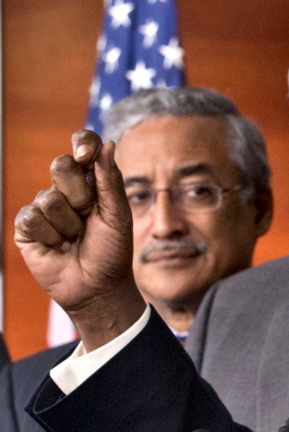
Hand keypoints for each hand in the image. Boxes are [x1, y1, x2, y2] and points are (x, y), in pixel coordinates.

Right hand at [14, 130, 145, 348]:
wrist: (98, 286)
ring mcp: (44, 207)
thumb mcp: (118, 215)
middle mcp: (66, 189)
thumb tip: (107, 144)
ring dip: (68, 223)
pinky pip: (31, 218)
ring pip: (48, 198)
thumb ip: (110, 181)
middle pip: (60, 165)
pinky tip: (58, 246)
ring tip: (76, 238)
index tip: (86, 154)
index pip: (83, 147)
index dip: (82, 144)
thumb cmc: (113, 250)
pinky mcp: (27, 228)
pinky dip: (50, 236)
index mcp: (92, 181)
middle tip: (89, 215)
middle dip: (79, 194)